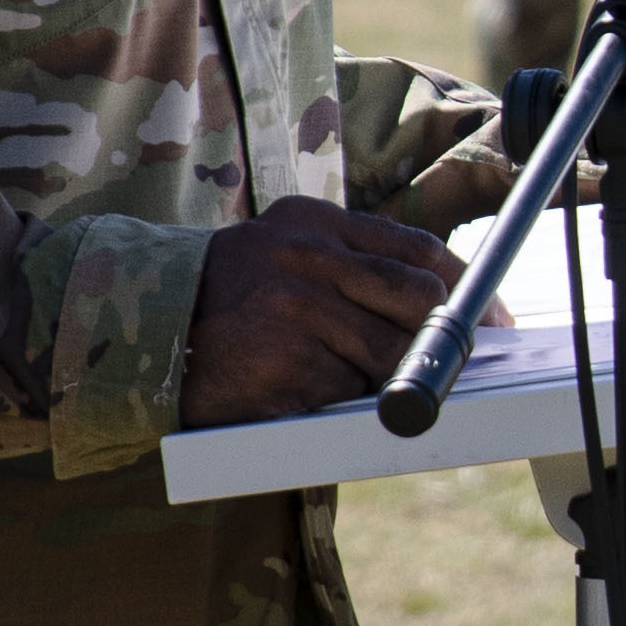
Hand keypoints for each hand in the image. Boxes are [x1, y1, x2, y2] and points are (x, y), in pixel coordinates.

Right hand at [178, 198, 485, 427]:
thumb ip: (351, 261)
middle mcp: (307, 261)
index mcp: (314, 222)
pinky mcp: (282, 370)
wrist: (137, 329)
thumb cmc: (225, 296)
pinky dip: (340, 404)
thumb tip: (441, 299)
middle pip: (418, 302)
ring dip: (386, 379)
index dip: (466, 288)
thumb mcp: (284, 249)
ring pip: (388, 356)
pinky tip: (306, 392)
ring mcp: (295, 316)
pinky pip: (345, 396)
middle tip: (441, 362)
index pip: (418, 249)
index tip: (489, 318)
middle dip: (438, 338)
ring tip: (351, 377)